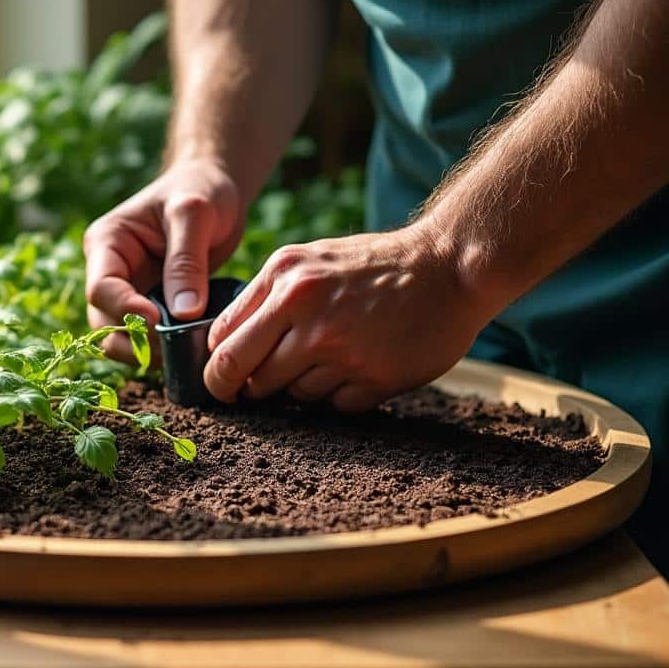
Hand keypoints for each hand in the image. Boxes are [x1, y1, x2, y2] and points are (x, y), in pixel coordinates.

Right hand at [83, 158, 246, 360]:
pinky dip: (165, 348)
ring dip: (149, 351)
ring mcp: (129, 292)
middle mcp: (110, 271)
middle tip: (175, 347)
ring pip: (122, 337)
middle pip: (105, 322)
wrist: (216, 189)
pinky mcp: (150, 305)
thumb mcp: (194, 215)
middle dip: (136, 339)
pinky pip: (148, 338)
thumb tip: (182, 313)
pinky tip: (191, 346)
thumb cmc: (201, 190)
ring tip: (186, 350)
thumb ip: (186, 262)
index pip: (101, 288)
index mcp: (107, 243)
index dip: (125, 310)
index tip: (158, 320)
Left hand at [203, 226, 492, 410]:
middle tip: (259, 388)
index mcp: (285, 281)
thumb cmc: (371, 265)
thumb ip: (263, 299)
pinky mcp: (376, 379)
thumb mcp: (307, 261)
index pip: (223, 346)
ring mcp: (343, 349)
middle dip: (249, 390)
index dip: (218, 371)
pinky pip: (334, 406)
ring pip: (293, 395)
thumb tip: (220, 347)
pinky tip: (357, 369)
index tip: (225, 381)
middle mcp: (308, 314)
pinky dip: (339, 396)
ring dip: (302, 388)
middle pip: (250, 379)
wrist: (449, 265)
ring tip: (330, 360)